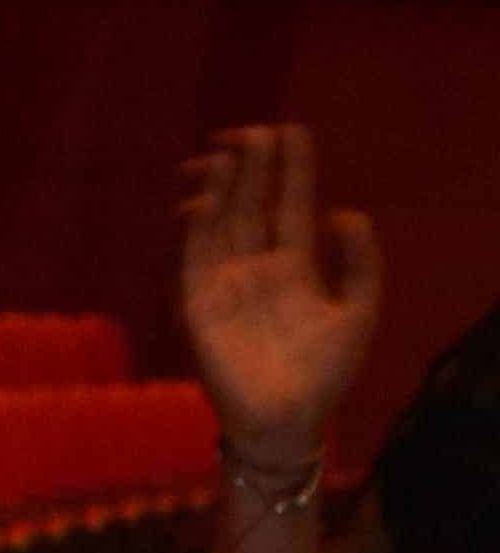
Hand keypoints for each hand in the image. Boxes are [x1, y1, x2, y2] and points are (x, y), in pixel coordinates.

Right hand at [181, 123, 380, 463]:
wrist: (288, 420)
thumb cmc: (325, 373)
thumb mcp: (359, 312)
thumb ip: (360, 262)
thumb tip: (345, 212)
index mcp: (294, 264)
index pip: (288, 204)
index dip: (290, 169)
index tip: (290, 131)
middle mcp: (254, 266)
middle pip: (248, 204)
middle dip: (250, 167)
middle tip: (251, 131)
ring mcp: (223, 283)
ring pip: (218, 223)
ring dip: (221, 189)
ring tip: (227, 154)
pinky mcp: (197, 305)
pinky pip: (192, 258)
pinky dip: (195, 228)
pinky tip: (204, 201)